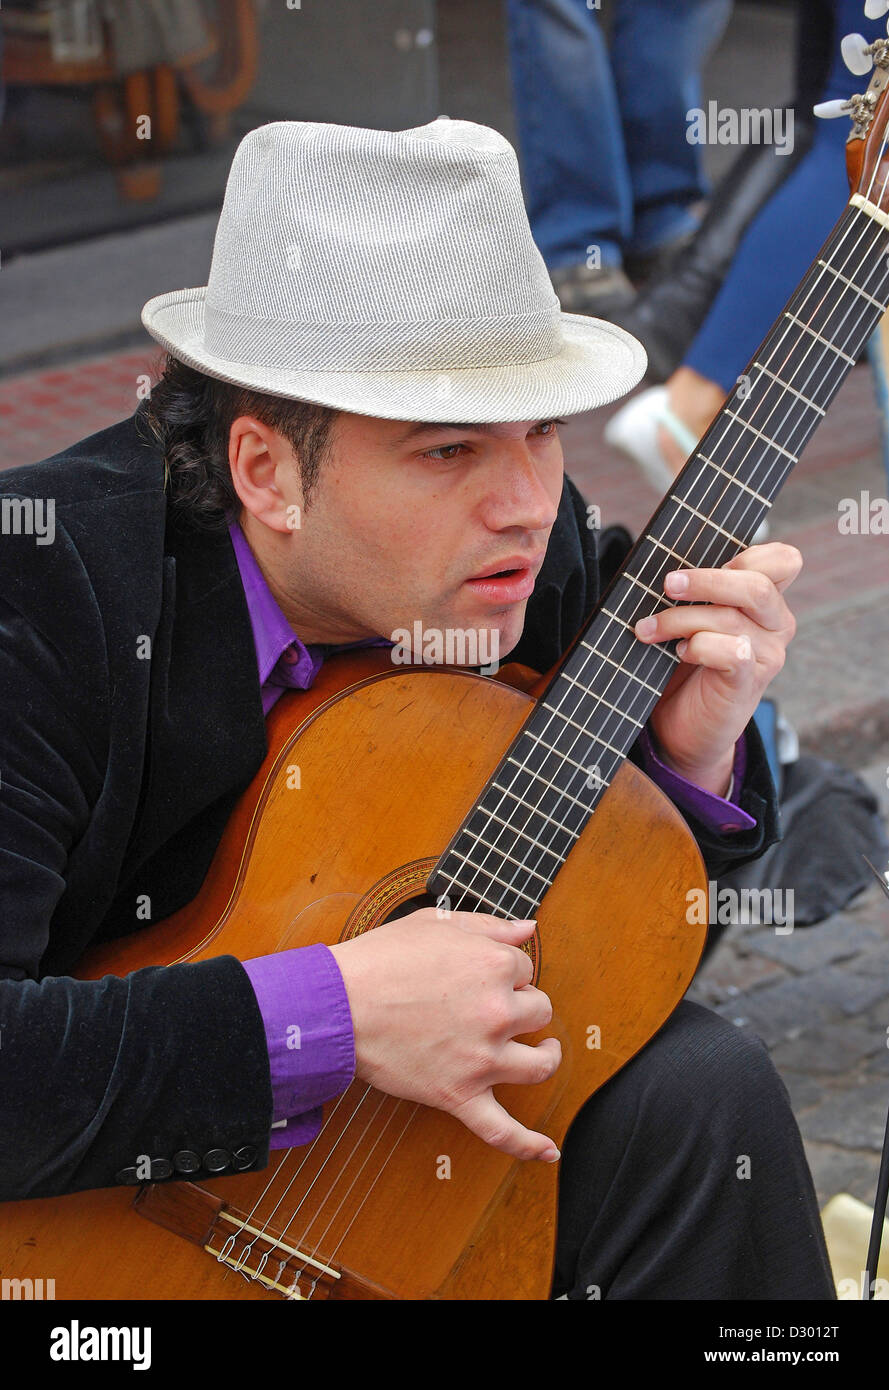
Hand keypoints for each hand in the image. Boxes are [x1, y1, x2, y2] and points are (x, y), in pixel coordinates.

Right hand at [329, 910, 560, 1161]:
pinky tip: (547, 1151)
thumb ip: (490, 925)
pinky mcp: (460, 1095)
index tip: (481, 975)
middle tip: (493, 1005)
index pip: (525, 969)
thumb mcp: (436, 923)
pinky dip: (527, 1144)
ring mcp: (482, 1058)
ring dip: (546, 1057)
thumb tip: (528, 928)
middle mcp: (497, 1012)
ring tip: (544, 1052)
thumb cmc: (380, 960)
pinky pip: (502, 1130)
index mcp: (494, 966)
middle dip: (522, 1005)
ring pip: (539, 1065)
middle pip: (538, 1012)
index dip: (505, 971)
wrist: (338, 1004)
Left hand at [633, 542, 801, 792]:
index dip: (753, 553)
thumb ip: (698, 590)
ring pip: (730, 618)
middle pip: (757, 585)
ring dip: (679, 619)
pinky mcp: (748, 683)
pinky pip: (731, 651)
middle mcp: (776, 625)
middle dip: (706, 580)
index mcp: (766, 601)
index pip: (785, 561)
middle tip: (668, 584)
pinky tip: (681, 653)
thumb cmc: (684, 665)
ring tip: (649, 629)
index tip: (714, 559)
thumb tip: (669, 563)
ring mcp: (767, 655)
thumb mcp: (693, 618)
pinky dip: (699, 646)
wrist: (684, 727)